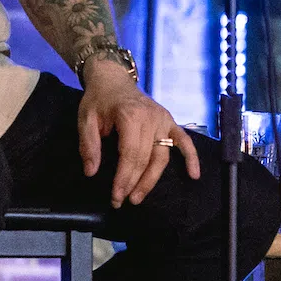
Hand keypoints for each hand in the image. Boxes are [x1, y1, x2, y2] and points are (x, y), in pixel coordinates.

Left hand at [78, 58, 199, 205]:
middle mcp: (151, 118)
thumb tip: (91, 172)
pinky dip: (191, 157)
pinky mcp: (170, 121)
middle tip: (122, 201)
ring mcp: (163, 120)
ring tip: (139, 197)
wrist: (113, 79)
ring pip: (163, 156)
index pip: (130, 154)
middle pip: (146, 158)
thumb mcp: (86, 119)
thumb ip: (88, 145)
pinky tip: (194, 175)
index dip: (124, 178)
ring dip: (152, 179)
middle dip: (134, 183)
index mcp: (130, 116)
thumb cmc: (99, 100)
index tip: (116, 196)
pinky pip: (184, 141)